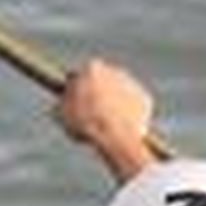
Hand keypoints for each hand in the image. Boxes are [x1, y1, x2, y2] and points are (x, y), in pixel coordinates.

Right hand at [55, 59, 155, 177]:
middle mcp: (114, 70)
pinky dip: (129, 115)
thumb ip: (61, 104)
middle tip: (92, 114)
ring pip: (120, 93)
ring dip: (114, 104)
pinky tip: (121, 129)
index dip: (77, 89)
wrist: (115, 136)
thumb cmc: (86, 124)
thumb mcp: (63, 115)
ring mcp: (132, 83)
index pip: (81, 75)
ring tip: (106, 125)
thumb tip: (60, 105)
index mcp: (92, 68)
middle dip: (99, 93)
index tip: (75, 101)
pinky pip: (134, 106)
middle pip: (104, 81)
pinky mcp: (145, 98)